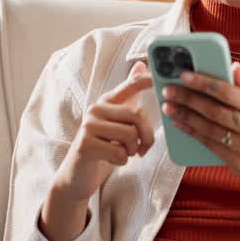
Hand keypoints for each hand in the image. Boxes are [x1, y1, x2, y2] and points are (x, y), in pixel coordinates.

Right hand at [40, 62, 153, 240]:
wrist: (78, 175)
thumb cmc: (103, 147)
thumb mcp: (118, 120)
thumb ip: (129, 96)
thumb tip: (141, 65)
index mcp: (106, 102)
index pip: (130, 86)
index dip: (147, 80)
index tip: (161, 78)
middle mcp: (96, 109)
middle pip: (137, 115)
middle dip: (147, 136)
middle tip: (144, 148)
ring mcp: (88, 126)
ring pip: (130, 135)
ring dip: (133, 150)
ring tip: (124, 153)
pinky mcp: (85, 145)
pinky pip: (120, 153)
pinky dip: (122, 161)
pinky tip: (112, 160)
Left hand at [161, 63, 239, 218]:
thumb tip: (232, 66)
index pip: (230, 92)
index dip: (204, 83)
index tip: (185, 76)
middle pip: (216, 111)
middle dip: (189, 99)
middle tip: (170, 90)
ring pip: (209, 129)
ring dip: (185, 116)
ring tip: (169, 106)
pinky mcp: (238, 164)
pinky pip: (210, 144)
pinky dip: (192, 132)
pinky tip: (179, 123)